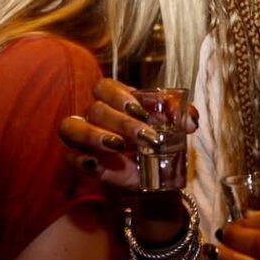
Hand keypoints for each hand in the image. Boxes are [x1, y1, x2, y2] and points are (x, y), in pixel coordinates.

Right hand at [59, 77, 198, 189]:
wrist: (154, 173)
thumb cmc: (158, 140)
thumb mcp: (173, 127)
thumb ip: (181, 117)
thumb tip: (191, 120)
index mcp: (116, 101)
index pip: (104, 87)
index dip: (119, 96)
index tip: (140, 111)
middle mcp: (96, 116)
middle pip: (95, 108)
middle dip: (121, 122)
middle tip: (145, 136)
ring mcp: (85, 138)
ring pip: (71, 127)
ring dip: (94, 135)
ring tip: (118, 146)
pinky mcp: (82, 162)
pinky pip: (68, 157)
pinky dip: (79, 160)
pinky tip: (95, 164)